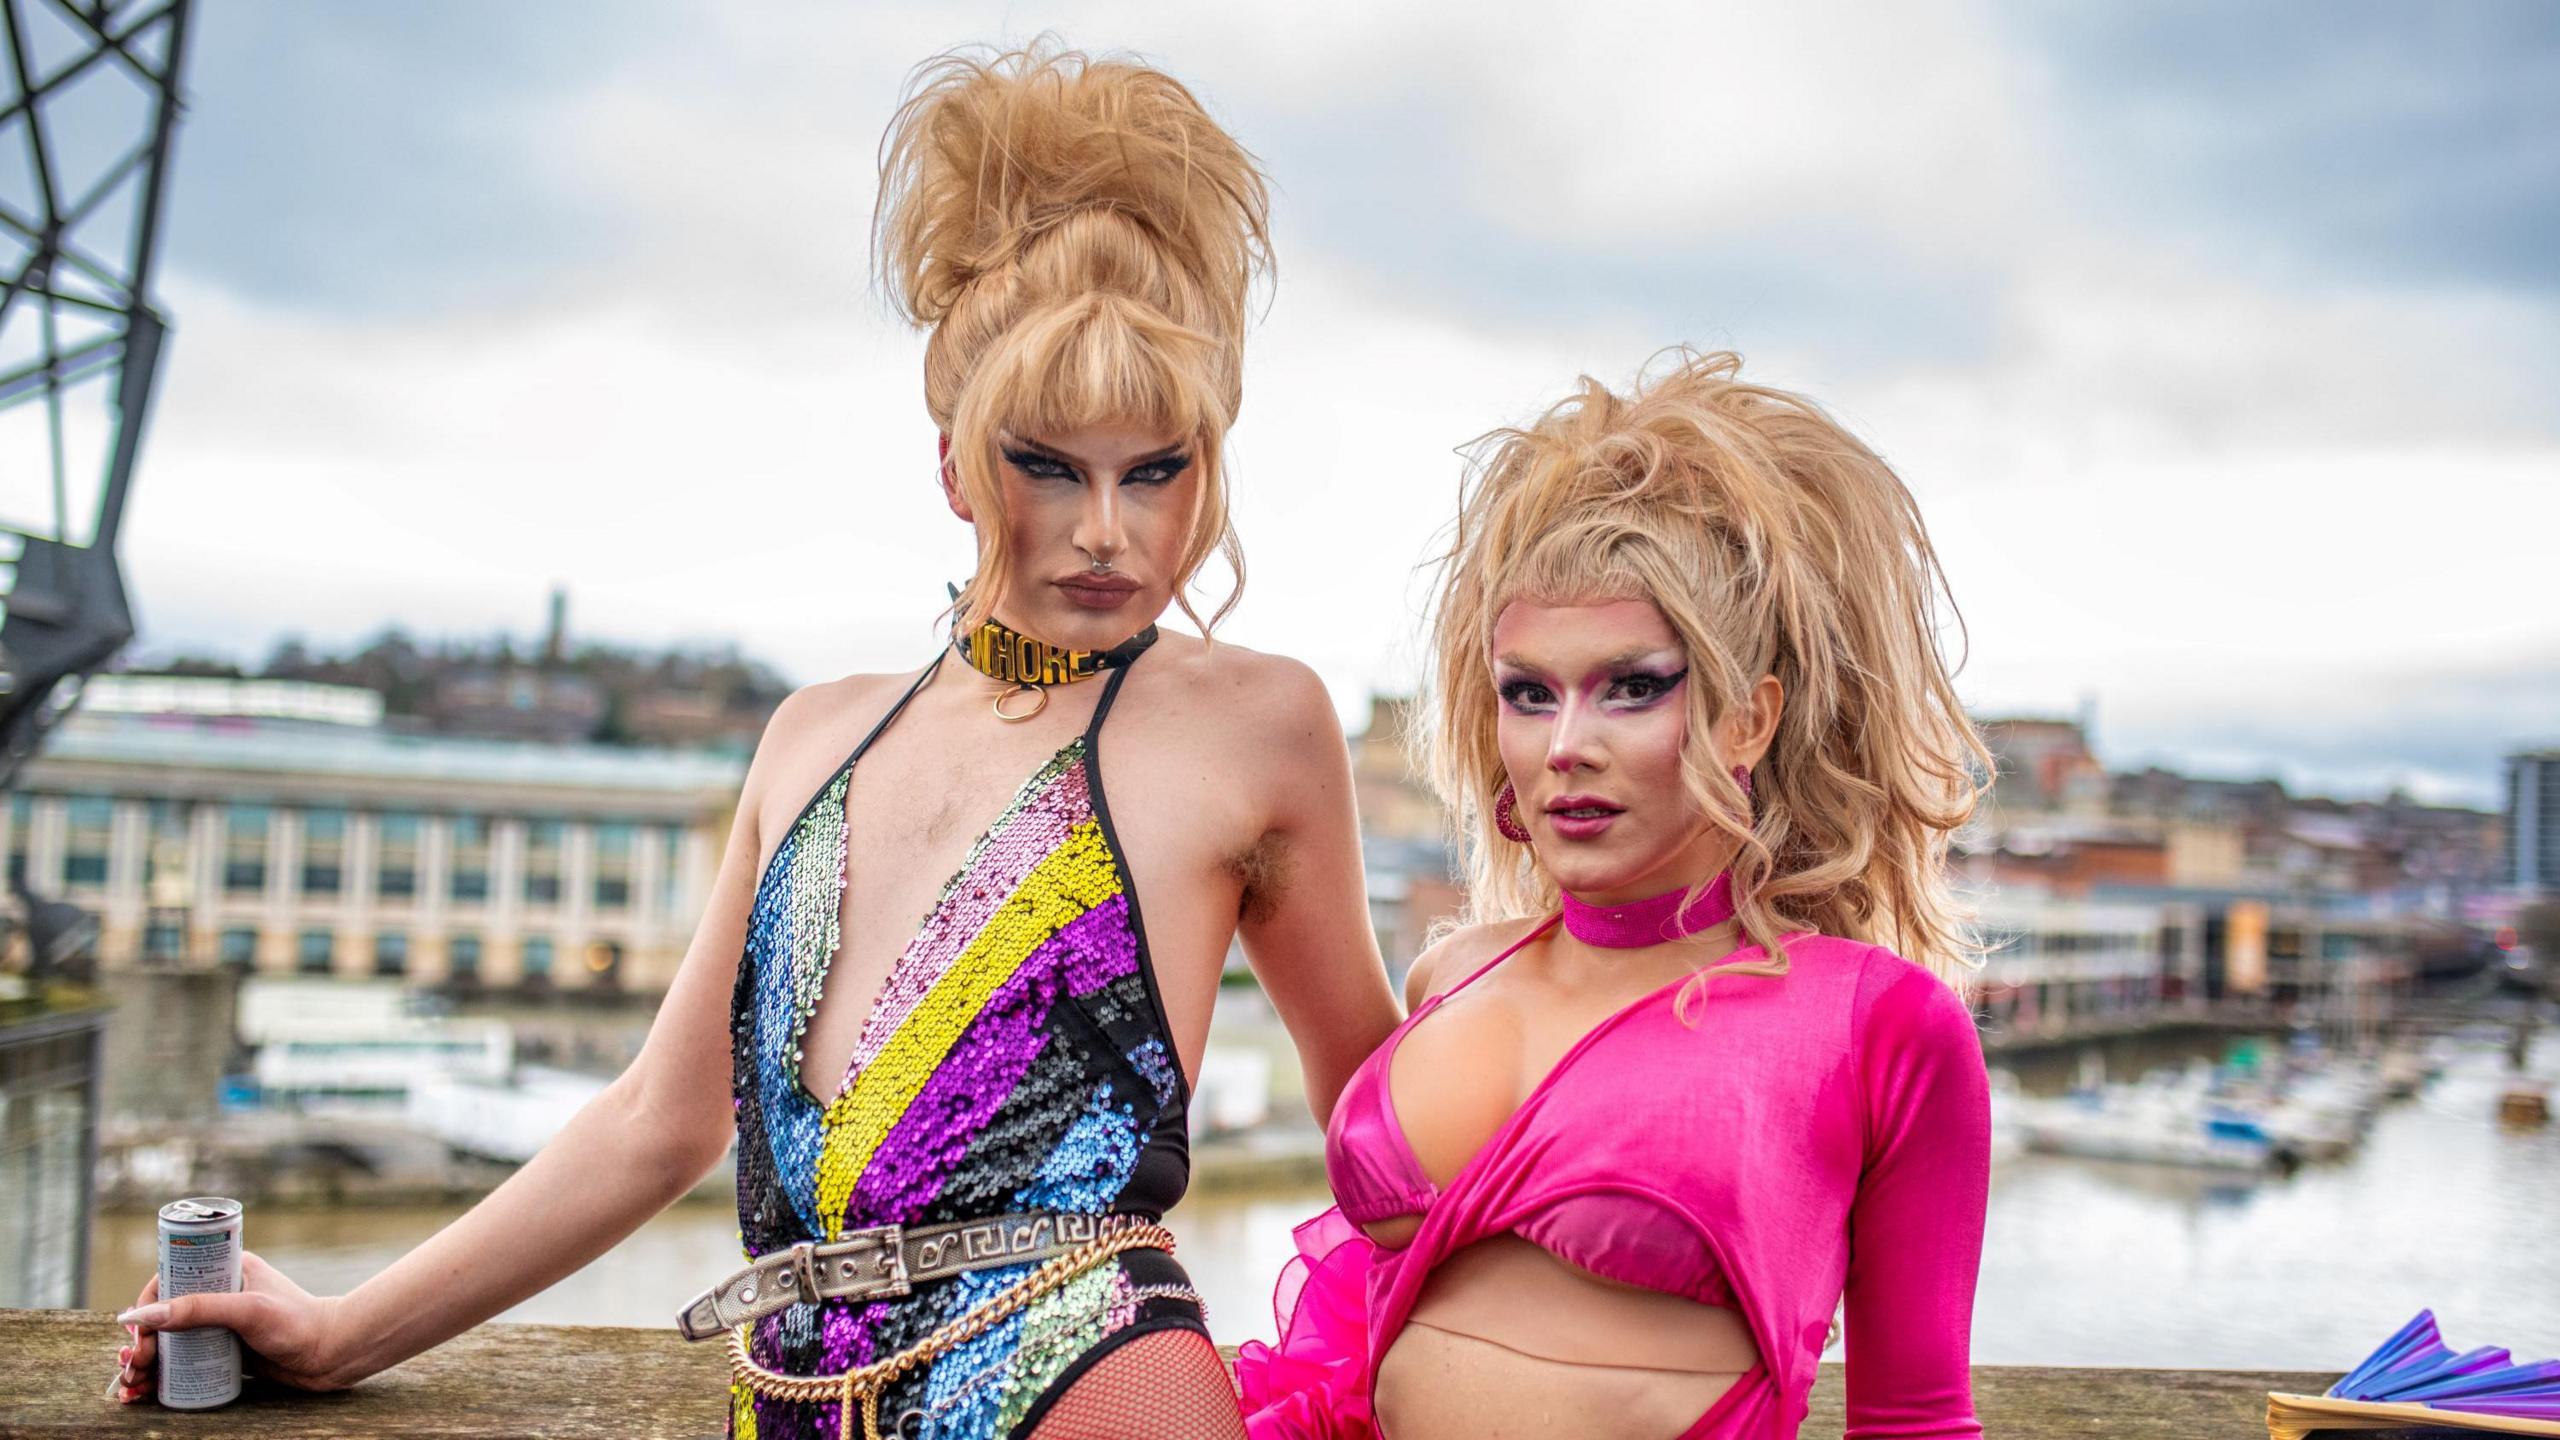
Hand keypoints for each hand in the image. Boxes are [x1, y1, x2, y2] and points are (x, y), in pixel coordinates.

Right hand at [111, 1252, 352, 1404]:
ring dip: (145, 1363)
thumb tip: (142, 1316)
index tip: (140, 1335)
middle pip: (165, 1317)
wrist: (333, 1355)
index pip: (171, 1280)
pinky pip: (185, 1362)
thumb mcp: (247, 1311)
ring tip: (133, 1386)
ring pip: (170, 1342)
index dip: (148, 1307)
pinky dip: (162, 1377)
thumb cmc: (299, 1324)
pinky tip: (145, 1393)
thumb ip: (198, 1310)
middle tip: (135, 1366)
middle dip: (142, 1343)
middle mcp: (220, 1295)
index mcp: (226, 1270)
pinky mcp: (224, 1352)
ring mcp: (221, 1325)